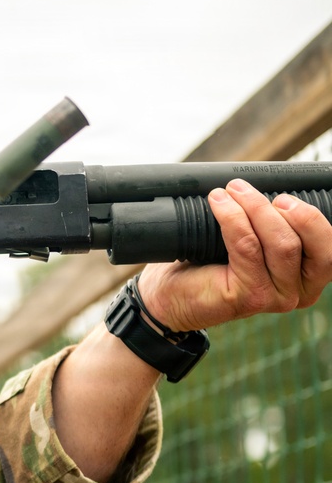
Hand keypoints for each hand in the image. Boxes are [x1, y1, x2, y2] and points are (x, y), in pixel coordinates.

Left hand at [139, 179, 331, 331]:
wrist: (167, 296)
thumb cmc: (208, 264)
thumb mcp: (251, 241)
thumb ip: (272, 223)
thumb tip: (273, 185)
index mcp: (307, 276)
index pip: (330, 246)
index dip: (313, 217)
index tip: (283, 195)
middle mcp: (299, 292)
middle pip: (311, 244)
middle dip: (291, 210)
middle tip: (257, 192)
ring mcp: (275, 297)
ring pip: (281, 243)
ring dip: (255, 208)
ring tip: (231, 191)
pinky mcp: (250, 297)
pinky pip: (248, 247)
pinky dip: (234, 218)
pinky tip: (219, 203)